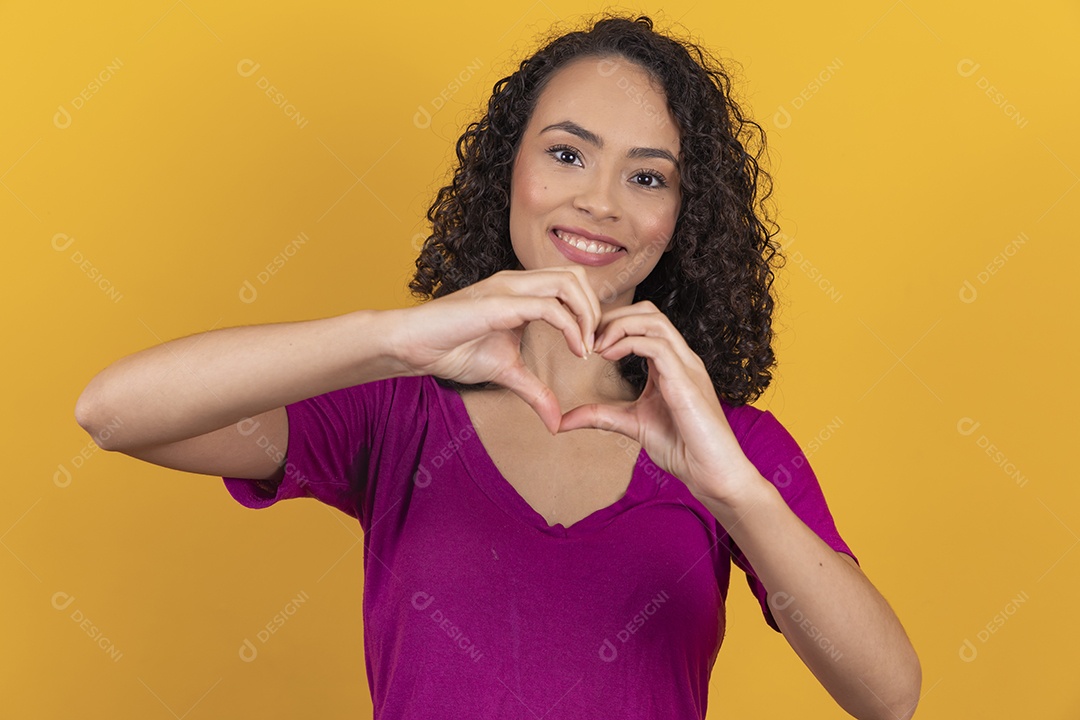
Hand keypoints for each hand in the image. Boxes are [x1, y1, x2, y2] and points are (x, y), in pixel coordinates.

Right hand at [392, 266, 600, 434]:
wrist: (413, 346)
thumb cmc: (452, 350)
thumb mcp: (505, 373)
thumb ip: (534, 392)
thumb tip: (556, 423)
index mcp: (521, 291)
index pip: (571, 285)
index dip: (590, 313)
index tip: (592, 349)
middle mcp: (517, 282)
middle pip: (577, 275)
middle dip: (596, 310)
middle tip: (595, 346)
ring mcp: (508, 288)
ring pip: (568, 282)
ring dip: (587, 315)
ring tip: (586, 348)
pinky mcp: (499, 304)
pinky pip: (548, 307)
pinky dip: (570, 327)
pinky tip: (574, 351)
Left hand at [557, 300, 761, 502]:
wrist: (713, 473)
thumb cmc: (682, 448)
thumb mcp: (631, 424)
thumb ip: (600, 416)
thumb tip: (563, 421)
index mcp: (671, 364)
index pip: (644, 322)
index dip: (612, 324)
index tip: (586, 344)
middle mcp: (682, 359)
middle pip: (648, 312)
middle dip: (613, 317)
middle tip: (587, 339)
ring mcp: (687, 367)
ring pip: (654, 321)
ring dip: (618, 326)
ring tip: (595, 346)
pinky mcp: (687, 383)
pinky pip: (658, 347)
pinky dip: (629, 343)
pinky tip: (608, 357)